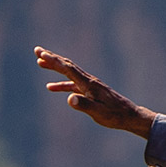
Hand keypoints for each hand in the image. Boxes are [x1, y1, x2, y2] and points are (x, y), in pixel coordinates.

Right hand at [34, 47, 155, 137]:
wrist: (129, 116)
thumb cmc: (114, 115)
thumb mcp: (98, 113)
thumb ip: (84, 105)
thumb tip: (69, 99)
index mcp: (89, 84)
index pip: (68, 69)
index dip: (54, 61)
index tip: (41, 54)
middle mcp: (89, 81)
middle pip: (67, 65)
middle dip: (51, 58)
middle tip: (37, 50)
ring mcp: (89, 85)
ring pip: (68, 72)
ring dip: (54, 66)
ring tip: (40, 62)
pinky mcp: (90, 91)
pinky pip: (72, 84)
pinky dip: (60, 83)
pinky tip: (51, 87)